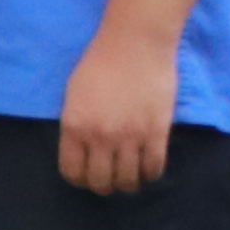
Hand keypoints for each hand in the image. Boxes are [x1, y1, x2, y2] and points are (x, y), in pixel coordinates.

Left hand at [55, 23, 178, 195]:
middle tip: (111, 181)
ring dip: (128, 184)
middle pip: (101, 182)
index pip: (73, 172)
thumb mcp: (73, 95)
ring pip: (128, 179)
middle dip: (104, 187)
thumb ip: (76, 124)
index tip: (88, 177)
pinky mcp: (156, 131)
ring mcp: (130, 136)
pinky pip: (154, 167)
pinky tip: (149, 169)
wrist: (135, 43)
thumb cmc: (101, 62)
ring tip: (131, 177)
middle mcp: (100, 137)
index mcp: (75, 127)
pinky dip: (151, 174)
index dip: (80, 180)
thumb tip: (83, 148)